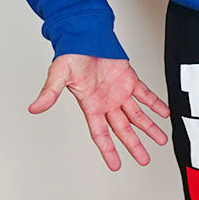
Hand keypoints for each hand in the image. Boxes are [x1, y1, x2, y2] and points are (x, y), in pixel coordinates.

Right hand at [29, 54, 169, 170]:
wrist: (85, 33)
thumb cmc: (71, 52)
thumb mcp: (59, 74)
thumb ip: (50, 92)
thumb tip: (34, 108)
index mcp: (91, 105)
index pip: (100, 134)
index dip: (108, 150)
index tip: (115, 166)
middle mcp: (106, 102)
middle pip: (123, 129)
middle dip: (134, 145)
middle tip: (144, 159)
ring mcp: (119, 91)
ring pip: (137, 114)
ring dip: (149, 127)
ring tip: (161, 139)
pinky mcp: (129, 78)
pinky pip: (145, 94)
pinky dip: (155, 103)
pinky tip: (164, 113)